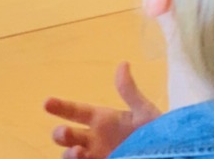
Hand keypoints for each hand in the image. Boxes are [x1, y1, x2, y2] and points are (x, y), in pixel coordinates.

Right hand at [45, 62, 161, 158]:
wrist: (166, 151)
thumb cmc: (155, 130)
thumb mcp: (143, 111)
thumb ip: (130, 91)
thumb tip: (123, 63)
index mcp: (102, 120)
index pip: (76, 111)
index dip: (61, 106)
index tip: (46, 102)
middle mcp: (94, 139)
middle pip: (66, 136)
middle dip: (60, 134)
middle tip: (65, 132)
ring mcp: (96, 156)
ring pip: (69, 156)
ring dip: (68, 154)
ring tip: (78, 152)